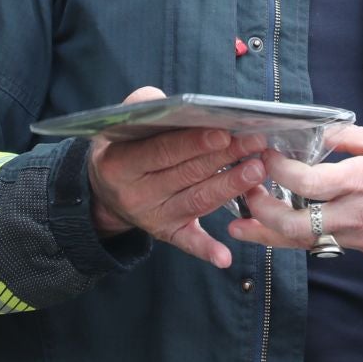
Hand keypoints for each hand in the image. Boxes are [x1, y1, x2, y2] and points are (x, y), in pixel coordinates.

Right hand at [87, 87, 267, 268]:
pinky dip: (206, 250)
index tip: (224, 133)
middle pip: (186, 174)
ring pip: (196, 202)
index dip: (193, 143)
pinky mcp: (166, 233)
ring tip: (257, 171)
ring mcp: (153, 217)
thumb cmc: (122, 148)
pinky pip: (188, 242)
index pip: (162, 151)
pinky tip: (225, 257)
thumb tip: (172, 104)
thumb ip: (143, 107)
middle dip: (224, 158)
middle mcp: (136, 194)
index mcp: (121, 164)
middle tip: (255, 144)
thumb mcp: (120, 125)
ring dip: (229, 188)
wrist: (104, 191)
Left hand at [226, 126, 362, 256]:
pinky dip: (292, 237)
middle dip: (260, 212)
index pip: (305, 182)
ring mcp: (352, 235)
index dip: (278, 170)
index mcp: (358, 181)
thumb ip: (348, 138)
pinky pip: (316, 244)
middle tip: (244, 194)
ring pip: (299, 242)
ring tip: (241, 226)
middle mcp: (350, 213)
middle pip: (292, 223)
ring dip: (266, 234)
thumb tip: (316, 133)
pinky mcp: (356, 247)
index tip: (266, 156)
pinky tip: (275, 229)